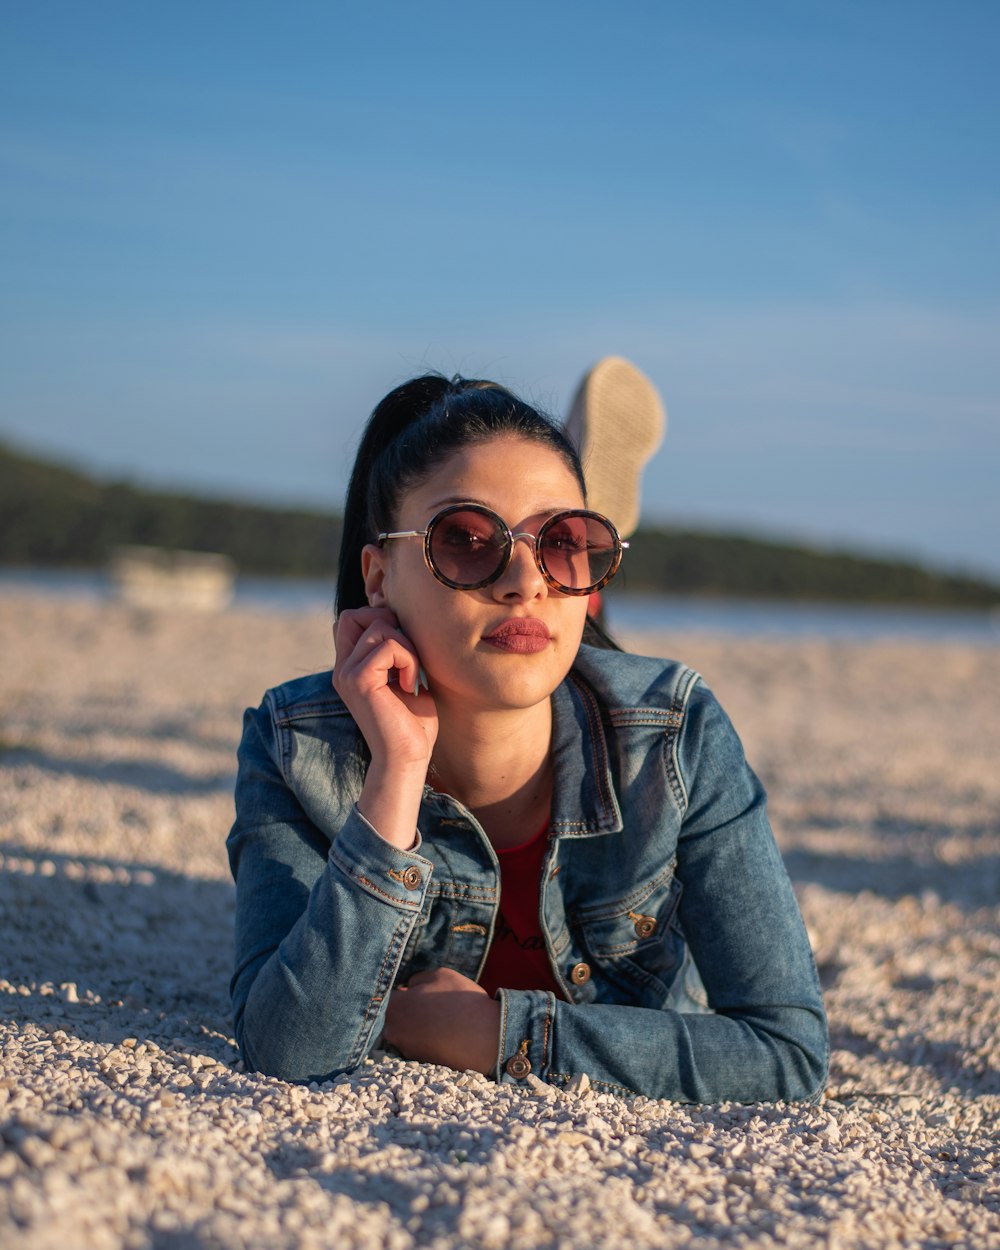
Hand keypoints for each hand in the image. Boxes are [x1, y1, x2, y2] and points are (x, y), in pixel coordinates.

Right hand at [333, 607, 438, 848]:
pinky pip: (389, 646)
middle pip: (355, 615)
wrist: (407, 758)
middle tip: (407, 654)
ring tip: (411, 674)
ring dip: (406, 646)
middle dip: (388, 623)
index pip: (350, 620)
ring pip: (379, 628)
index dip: (378, 619)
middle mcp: (342, 668)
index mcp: (350, 667)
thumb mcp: (404, 677)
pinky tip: (410, 685)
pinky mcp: (359, 680)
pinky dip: (408, 660)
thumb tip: (403, 621)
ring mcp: (347, 673)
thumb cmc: (412, 723)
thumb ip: (396, 651)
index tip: (403, 648)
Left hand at [384, 967, 500, 1075]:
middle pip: (390, 1014)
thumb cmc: (462, 1002)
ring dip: (414, 1023)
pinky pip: (415, 1043)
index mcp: (394, 1006)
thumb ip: (416, 979)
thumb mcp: (440, 975)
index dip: (397, 989)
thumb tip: (408, 988)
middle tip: (425, 1001)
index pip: (383, 994)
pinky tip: (441, 1030)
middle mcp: (393, 1030)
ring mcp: (405, 1049)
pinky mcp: (419, 1062)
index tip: (409, 988)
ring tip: (436, 1016)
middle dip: (403, 1007)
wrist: (486, 1038)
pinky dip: (424, 1037)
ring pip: (402, 1030)